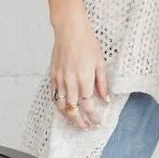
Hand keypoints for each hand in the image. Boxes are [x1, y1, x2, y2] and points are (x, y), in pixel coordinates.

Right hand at [50, 9, 108, 130]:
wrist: (69, 30)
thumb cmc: (86, 43)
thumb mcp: (100, 63)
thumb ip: (102, 83)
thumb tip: (105, 99)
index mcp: (84, 79)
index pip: (88, 106)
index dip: (92, 117)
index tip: (96, 122)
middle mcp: (70, 82)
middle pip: (72, 110)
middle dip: (79, 122)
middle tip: (86, 127)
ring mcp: (59, 79)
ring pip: (61, 105)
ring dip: (68, 116)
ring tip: (75, 121)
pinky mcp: (52, 75)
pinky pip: (54, 95)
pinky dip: (59, 104)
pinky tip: (65, 107)